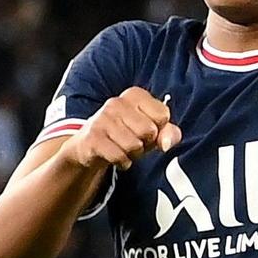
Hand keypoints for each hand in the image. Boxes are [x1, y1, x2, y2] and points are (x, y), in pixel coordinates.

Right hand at [62, 87, 181, 171]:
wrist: (88, 145)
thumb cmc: (125, 134)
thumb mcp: (152, 130)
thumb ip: (169, 133)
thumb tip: (166, 144)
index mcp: (134, 95)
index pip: (163, 116)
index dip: (158, 129)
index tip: (145, 129)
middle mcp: (116, 103)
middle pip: (149, 131)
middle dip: (145, 143)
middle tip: (134, 141)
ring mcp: (102, 119)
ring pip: (134, 145)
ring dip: (133, 154)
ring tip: (123, 148)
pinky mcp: (92, 137)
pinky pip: (119, 156)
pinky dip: (122, 162)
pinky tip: (116, 156)